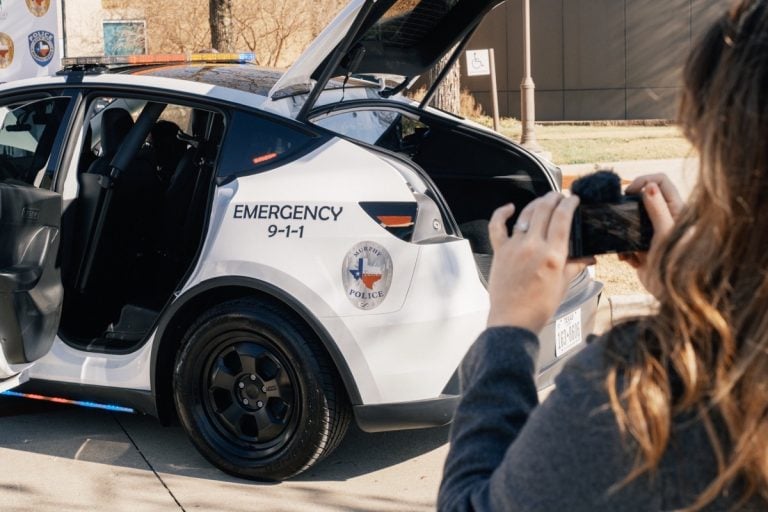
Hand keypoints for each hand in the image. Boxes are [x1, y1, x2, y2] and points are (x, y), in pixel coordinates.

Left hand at [486, 192, 593, 332]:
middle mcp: (533, 246)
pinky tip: (510, 207)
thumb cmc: (539, 307)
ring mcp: (515, 247)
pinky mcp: (500, 251)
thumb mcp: (563, 285)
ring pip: (525, 214)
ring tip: (544, 199)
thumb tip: (589, 257)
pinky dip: (502, 213)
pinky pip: (497, 226)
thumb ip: (575, 266)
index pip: (563, 218)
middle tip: (560, 195)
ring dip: (536, 203)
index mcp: (553, 254)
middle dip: (554, 198)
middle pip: (544, 210)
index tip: (573, 198)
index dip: (569, 204)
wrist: (513, 320)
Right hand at [619, 174, 683, 296]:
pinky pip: (627, 242)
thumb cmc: (676, 266)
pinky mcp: (642, 250)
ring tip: (624, 244)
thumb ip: (657, 210)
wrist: (672, 297)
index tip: (629, 192)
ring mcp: (652, 235)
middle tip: (619, 215)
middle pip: (643, 199)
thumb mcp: (665, 234)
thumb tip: (648, 186)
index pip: (660, 182)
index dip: (643, 181)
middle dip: (628, 206)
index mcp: (676, 211)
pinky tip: (628, 260)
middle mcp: (665, 220)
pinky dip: (623, 249)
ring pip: (631, 220)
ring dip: (623, 229)